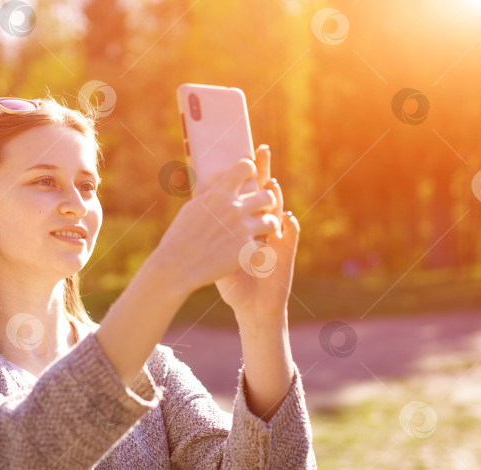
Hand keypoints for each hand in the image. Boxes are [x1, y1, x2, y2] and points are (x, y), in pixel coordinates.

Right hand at [153, 156, 280, 296]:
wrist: (177, 265)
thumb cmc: (179, 236)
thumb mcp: (193, 208)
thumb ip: (211, 196)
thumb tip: (219, 186)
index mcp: (219, 194)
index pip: (246, 167)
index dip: (250, 170)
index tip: (249, 177)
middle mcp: (234, 208)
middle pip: (267, 195)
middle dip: (265, 202)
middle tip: (259, 210)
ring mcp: (243, 229)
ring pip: (272, 220)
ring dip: (266, 225)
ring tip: (259, 230)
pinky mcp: (246, 250)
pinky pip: (264, 244)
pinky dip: (257, 247)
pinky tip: (250, 249)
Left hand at [215, 144, 300, 318]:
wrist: (251, 306)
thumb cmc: (233, 280)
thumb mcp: (217, 253)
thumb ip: (210, 231)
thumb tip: (191, 212)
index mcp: (247, 224)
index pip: (246, 193)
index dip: (244, 174)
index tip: (237, 153)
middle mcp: (264, 228)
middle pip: (263, 195)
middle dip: (263, 174)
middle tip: (260, 152)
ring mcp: (276, 240)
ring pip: (278, 213)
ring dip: (276, 198)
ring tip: (271, 184)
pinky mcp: (285, 257)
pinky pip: (289, 241)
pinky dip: (289, 229)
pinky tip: (287, 219)